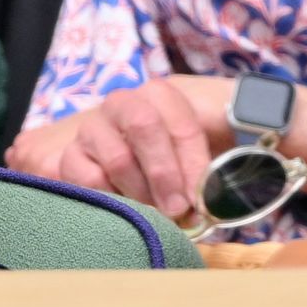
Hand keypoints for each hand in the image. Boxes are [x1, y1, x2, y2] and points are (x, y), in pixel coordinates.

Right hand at [5, 77, 220, 219]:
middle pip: (145, 128)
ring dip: (142, 193)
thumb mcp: (210, 141)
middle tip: (178, 208)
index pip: (181, 122)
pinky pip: (86, 179)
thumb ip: (221, 153)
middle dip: (166, 173)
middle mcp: (123, 102)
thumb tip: (236, 174)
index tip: (202, 194)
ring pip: (118, 159)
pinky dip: (111, 199)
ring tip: (158, 213)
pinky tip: (128, 209)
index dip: (194, 161)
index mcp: (162, 94)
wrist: (140, 159)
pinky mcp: (70, 156)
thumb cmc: (183, 153)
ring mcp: (93, 128)